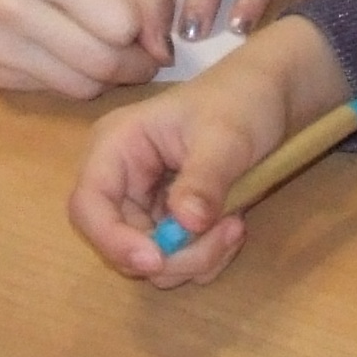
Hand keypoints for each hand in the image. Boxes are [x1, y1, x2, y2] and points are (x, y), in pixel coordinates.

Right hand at [0, 0, 171, 97]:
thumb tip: (164, 45)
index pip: (121, 21)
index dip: (144, 25)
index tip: (147, 21)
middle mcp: (16, 9)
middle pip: (105, 62)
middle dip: (136, 61)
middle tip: (141, 48)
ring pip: (84, 87)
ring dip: (108, 75)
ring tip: (107, 48)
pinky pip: (55, 92)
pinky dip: (75, 78)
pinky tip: (68, 51)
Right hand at [69, 15, 348, 283]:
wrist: (268, 96)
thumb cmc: (240, 102)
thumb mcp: (226, 137)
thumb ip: (204, 179)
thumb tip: (186, 224)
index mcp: (116, 145)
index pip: (88, 204)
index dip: (113, 240)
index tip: (156, 260)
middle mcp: (121, 178)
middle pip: (122, 243)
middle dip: (174, 254)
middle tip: (227, 234)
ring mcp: (144, 202)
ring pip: (154, 260)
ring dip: (197, 257)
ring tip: (236, 224)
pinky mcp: (169, 219)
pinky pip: (177, 258)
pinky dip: (207, 256)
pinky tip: (233, 226)